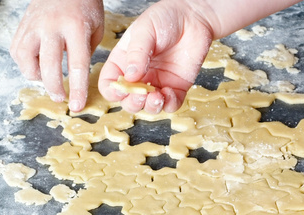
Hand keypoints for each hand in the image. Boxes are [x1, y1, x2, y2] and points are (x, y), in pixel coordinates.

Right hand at [10, 0, 103, 111]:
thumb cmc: (84, 6)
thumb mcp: (96, 28)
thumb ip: (87, 52)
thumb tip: (78, 78)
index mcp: (76, 28)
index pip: (77, 66)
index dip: (77, 89)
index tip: (77, 106)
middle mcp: (52, 27)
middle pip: (49, 67)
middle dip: (55, 88)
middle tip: (61, 97)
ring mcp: (33, 26)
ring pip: (26, 61)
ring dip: (36, 76)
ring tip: (47, 79)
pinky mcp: (22, 26)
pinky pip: (17, 52)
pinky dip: (25, 64)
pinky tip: (37, 65)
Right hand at [98, 0, 213, 113]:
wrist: (193, 18)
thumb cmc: (165, 18)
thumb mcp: (144, 30)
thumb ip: (137, 53)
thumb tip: (130, 76)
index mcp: (123, 62)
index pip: (110, 83)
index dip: (112, 91)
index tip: (120, 89)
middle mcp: (138, 76)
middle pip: (128, 100)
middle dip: (132, 102)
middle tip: (140, 94)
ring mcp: (157, 83)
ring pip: (148, 107)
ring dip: (150, 106)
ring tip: (156, 96)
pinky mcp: (176, 88)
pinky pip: (171, 105)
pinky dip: (169, 104)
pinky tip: (169, 92)